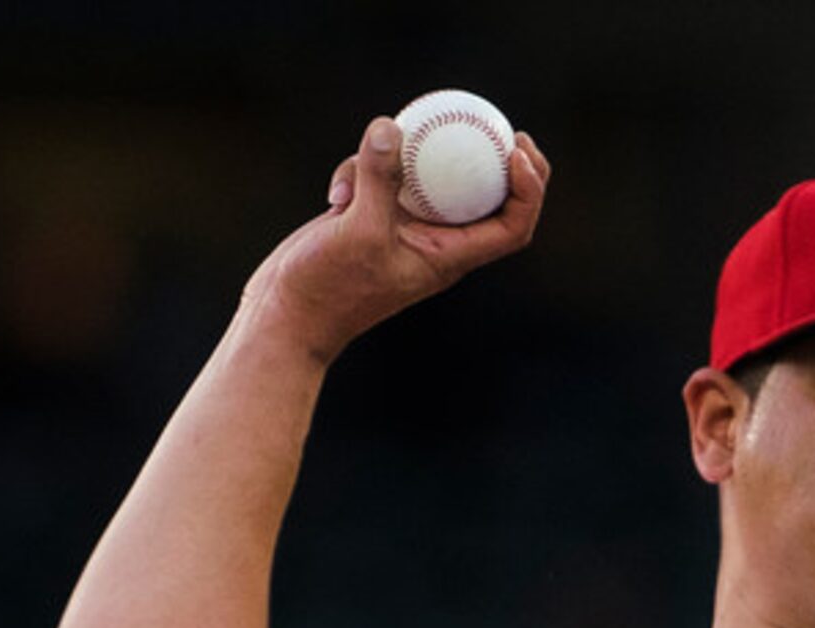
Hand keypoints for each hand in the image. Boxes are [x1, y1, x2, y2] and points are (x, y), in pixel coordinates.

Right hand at [241, 116, 551, 364]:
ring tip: (367, 165)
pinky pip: (381, 177)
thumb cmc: (328, 289)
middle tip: (502, 125)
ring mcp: (402, 228)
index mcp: (449, 257)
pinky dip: (360, 172)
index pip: (511, 227)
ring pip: (423, 177)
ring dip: (399, 159)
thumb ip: (377, 177)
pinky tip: (334, 193)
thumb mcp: (356, 230)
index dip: (528, 191)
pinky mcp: (371, 217)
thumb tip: (391, 126)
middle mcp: (435, 242)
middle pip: (485, 199)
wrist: (286, 315)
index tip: (518, 151)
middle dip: (499, 162)